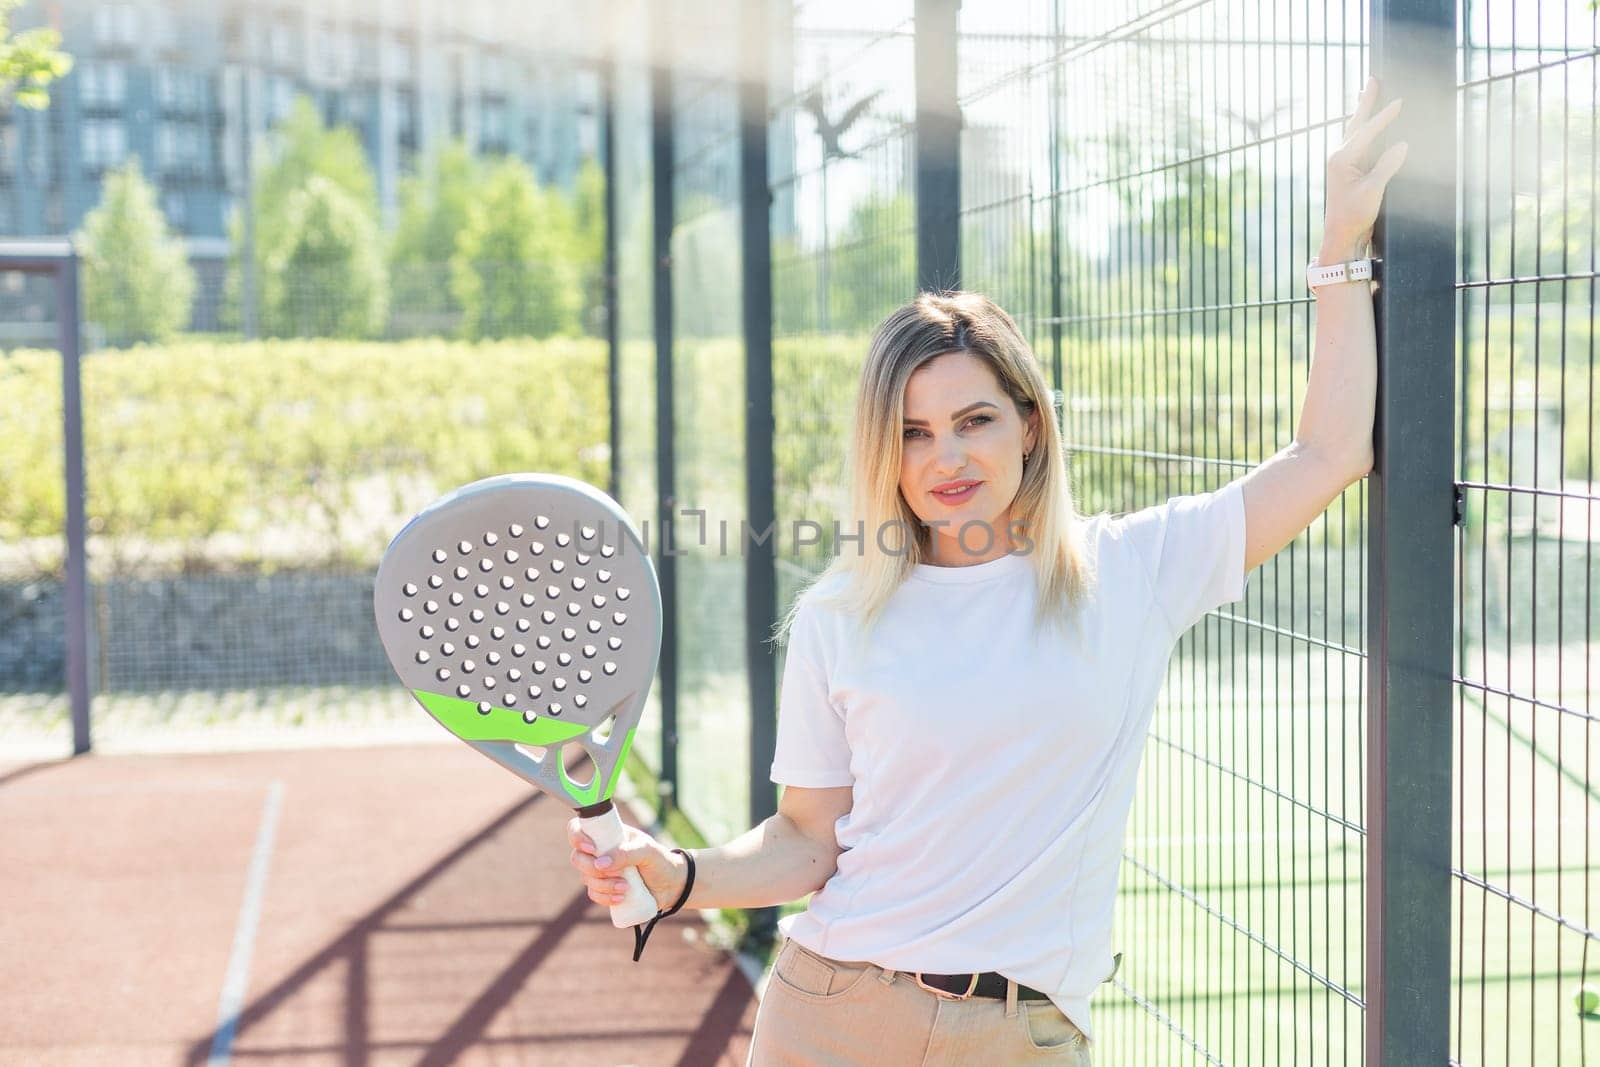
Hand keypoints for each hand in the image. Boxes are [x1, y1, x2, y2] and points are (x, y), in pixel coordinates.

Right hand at [567, 816, 688, 911]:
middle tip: (613, 873)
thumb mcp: (647, 851)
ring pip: (586, 878)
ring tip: (626, 888)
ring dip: (603, 885)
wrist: (672, 885)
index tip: (592, 848)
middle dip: (592, 868)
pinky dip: (604, 898)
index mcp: (608, 834)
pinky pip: (594, 894)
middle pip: (578, 858)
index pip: (578, 829)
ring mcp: (601, 871)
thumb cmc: (660, 861)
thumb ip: (627, 853)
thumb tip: (601, 863)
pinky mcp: (605, 889)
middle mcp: (600, 851)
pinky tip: (621, 898)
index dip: (577, 837)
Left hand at [1321, 76, 1409, 260]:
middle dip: (1366, 101)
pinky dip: (1368, 129)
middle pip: (1356, 123)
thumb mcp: (1373, 191)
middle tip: (1372, 78)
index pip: (1366, 132)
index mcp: (1341, 160)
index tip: (1400, 101)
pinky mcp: (1351, 171)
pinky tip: (1371, 123)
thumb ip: (1387, 166)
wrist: (1342, 237)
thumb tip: (1403, 145)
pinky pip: (1362, 143)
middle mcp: (1339, 157)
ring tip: (1369, 91)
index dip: (1384, 116)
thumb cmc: (1354, 216)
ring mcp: (1344, 163)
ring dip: (1364, 111)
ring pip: (1357, 130)